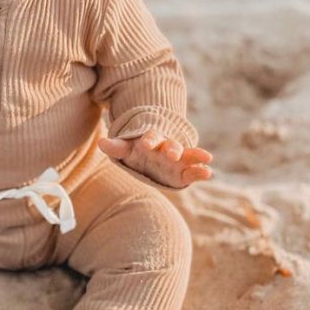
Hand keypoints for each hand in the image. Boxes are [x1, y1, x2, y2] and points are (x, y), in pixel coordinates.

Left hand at [98, 127, 213, 188]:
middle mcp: (166, 147)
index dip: (148, 140)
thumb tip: (101, 142)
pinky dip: (201, 171)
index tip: (146, 144)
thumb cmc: (138, 151)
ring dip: (195, 155)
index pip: (150, 137)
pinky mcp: (184, 171)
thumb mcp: (127, 149)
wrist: (154, 154)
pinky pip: (193, 170)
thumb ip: (116, 147)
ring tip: (207, 157)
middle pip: (170, 145)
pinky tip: (208, 172)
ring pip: (187, 155)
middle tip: (173, 153)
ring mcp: (178, 158)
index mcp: (151, 140)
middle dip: (172, 148)